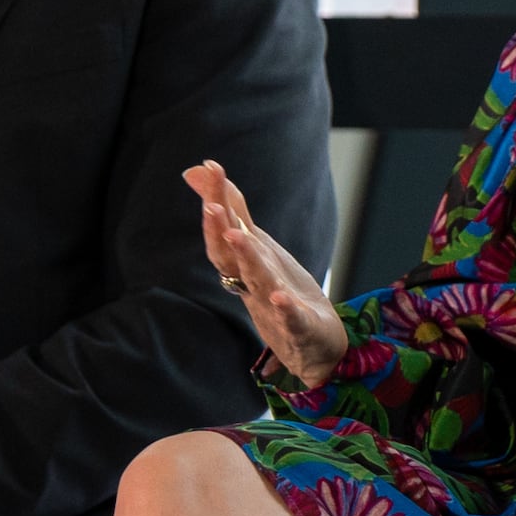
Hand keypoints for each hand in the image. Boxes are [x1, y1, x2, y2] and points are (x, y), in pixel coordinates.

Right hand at [187, 159, 345, 389]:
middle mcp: (254, 283)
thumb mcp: (259, 248)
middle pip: (231, 255)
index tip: (208, 167)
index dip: (215, 199)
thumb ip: (234, 210)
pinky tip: (281, 298)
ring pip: (257, 281)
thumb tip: (200, 170)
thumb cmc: (283, 295)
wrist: (316, 348)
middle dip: (219, 231)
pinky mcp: (300, 330)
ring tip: (236, 235)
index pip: (224, 229)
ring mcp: (274, 308)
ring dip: (247, 259)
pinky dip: (285, 311)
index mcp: (246, 264)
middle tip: (210, 205)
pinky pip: (290, 320)